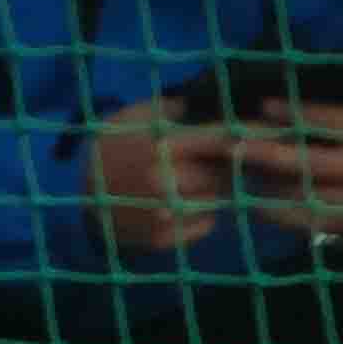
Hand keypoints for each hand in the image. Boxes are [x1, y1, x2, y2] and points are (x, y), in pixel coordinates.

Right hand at [84, 108, 255, 254]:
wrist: (73, 199)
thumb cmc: (107, 148)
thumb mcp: (132, 115)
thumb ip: (171, 109)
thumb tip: (210, 104)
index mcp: (161, 146)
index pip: (223, 140)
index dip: (250, 134)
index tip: (269, 132)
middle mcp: (166, 182)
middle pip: (224, 172)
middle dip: (225, 165)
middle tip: (212, 159)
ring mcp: (165, 214)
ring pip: (216, 198)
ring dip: (213, 189)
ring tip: (188, 180)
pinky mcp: (163, 239)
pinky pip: (204, 223)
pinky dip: (201, 213)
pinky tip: (178, 203)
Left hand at [238, 97, 342, 250]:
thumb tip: (291, 95)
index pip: (333, 121)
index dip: (296, 113)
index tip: (263, 105)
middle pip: (311, 161)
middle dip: (268, 153)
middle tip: (232, 145)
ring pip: (305, 196)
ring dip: (267, 185)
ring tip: (236, 173)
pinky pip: (311, 222)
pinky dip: (281, 213)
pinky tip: (257, 203)